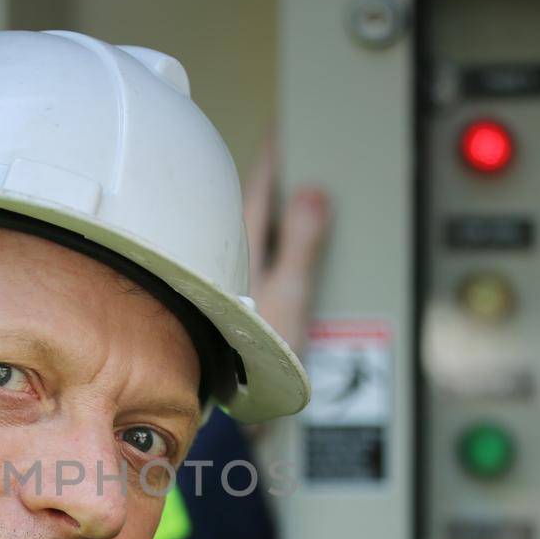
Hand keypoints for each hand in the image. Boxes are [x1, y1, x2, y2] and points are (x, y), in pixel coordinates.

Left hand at [242, 133, 330, 357]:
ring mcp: (227, 285)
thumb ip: (301, 242)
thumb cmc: (250, 355)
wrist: (234, 410)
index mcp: (241, 249)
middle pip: (250, 211)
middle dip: (266, 185)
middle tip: (282, 154)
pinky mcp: (230, 309)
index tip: (281, 129)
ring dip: (262, 218)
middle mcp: (228, 262)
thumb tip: (312, 191)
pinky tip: (264, 256)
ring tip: (278, 198)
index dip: (273, 159)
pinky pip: (248, 264)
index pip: (259, 190)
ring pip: (245, 238)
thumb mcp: (289, 292)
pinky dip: (262, 249)